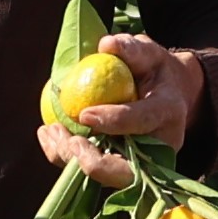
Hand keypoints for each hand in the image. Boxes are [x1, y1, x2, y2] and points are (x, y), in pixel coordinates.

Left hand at [37, 33, 213, 184]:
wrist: (170, 95)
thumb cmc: (156, 70)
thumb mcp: (150, 54)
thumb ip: (132, 49)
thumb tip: (106, 44)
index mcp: (168, 114)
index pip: (143, 121)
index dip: (115, 121)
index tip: (85, 114)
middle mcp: (160, 147)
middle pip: (126, 169)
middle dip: (92, 161)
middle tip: (67, 139)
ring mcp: (143, 164)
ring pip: (104, 174)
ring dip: (71, 157)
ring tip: (48, 130)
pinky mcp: (124, 168)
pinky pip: (92, 168)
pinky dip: (66, 155)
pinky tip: (48, 135)